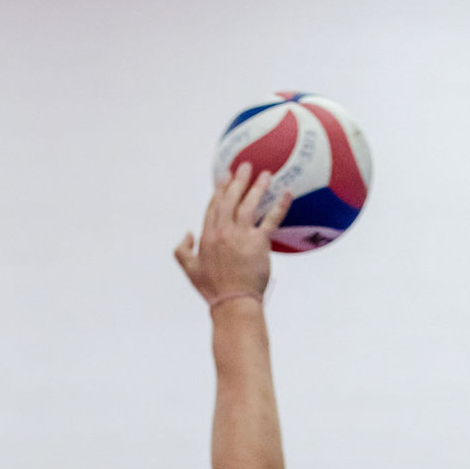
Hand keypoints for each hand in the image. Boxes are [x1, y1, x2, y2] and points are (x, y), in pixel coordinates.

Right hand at [174, 164, 291, 303]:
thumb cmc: (212, 289)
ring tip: (266, 174)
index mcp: (207, 236)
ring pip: (249, 204)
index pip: (213, 207)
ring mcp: (241, 235)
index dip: (219, 190)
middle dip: (237, 181)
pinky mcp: (259, 241)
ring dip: (258, 187)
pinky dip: (280, 205)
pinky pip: (271, 219)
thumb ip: (182, 250)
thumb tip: (188, 233)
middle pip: (230, 200)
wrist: (232, 302)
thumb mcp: (189, 270)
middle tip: (245, 166)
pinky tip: (286, 193)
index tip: (224, 177)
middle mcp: (223, 231)